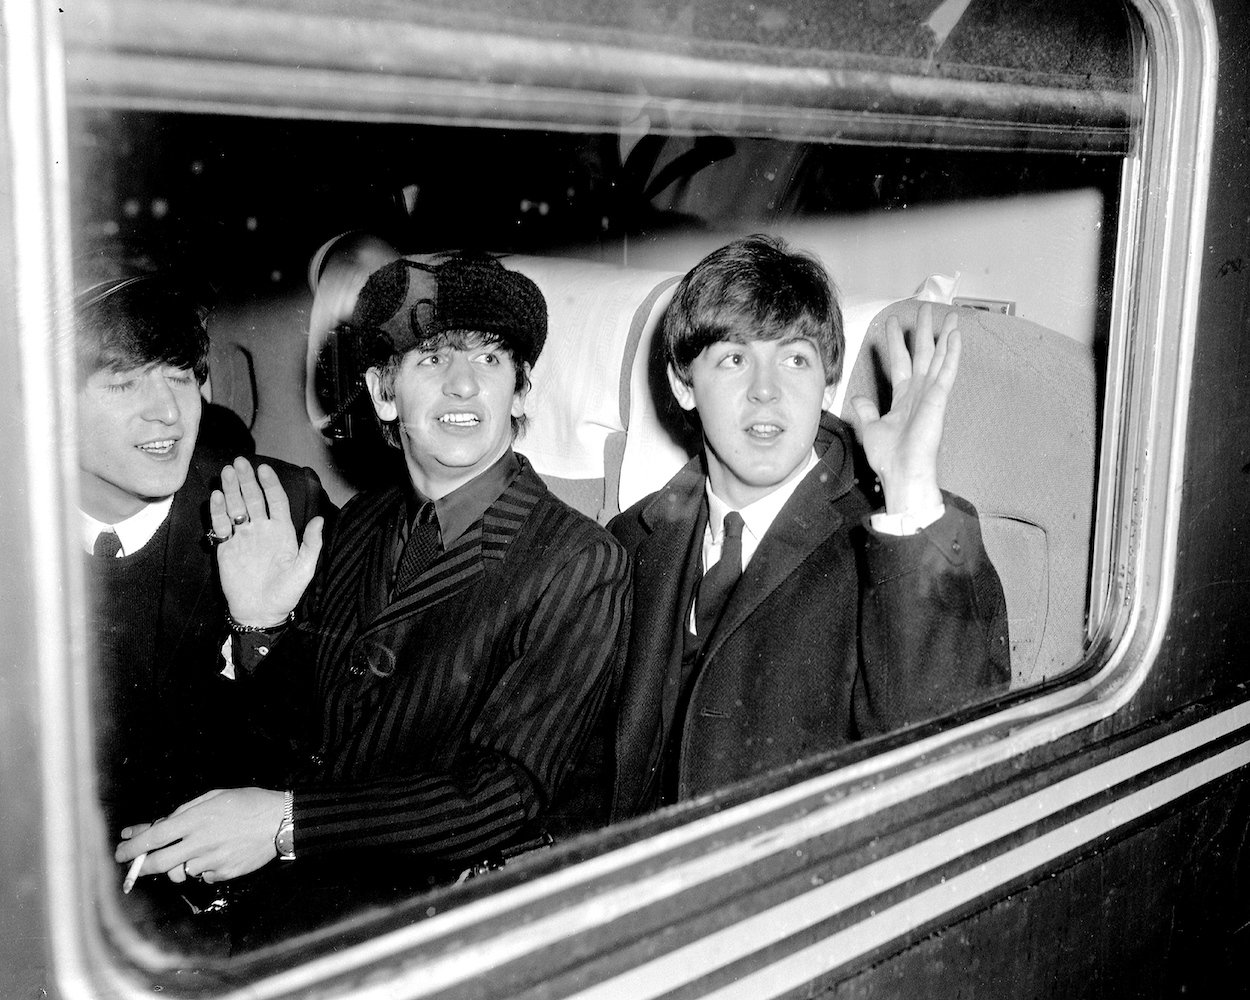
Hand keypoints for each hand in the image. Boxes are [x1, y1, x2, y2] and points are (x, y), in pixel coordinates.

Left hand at [115, 787, 284, 884]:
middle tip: (136, 866)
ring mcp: (211, 861)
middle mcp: (199, 843)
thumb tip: (159, 825)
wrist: (280, 821)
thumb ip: (185, 811)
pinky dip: (201, 869)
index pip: (154, 838)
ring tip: (191, 852)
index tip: (120, 851)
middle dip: (142, 867)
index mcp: (195, 820)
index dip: (133, 847)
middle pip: (159, 864)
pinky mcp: (223, 873)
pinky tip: (215, 855)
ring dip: (177, 865)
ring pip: (180, 872)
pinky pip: (202, 876)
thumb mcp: (214, 796)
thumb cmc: (247, 802)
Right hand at [211, 458, 323, 626]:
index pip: (276, 501)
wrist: (259, 612)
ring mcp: (243, 536)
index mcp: (282, 532)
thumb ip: (311, 545)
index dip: (270, 484)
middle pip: (253, 499)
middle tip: (239, 462)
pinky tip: (217, 496)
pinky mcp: (226, 547)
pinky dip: (218, 511)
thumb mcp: (304, 570)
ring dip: (232, 489)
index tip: (264, 468)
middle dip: (247, 480)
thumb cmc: (285, 593)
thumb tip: (320, 520)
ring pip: (236, 507)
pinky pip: (221, 524)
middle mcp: (262, 529)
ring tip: (227, 472)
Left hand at [849, 303, 959, 514]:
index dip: (897, 342)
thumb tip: (857, 399)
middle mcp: (919, 393)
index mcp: (904, 398)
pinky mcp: (939, 399)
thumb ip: (866, 411)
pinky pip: (947, 371)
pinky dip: (952, 352)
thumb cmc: (889, 457)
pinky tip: (956, 335)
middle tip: (925, 309)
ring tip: (948, 314)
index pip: (900, 363)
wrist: (901, 472)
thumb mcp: (871, 428)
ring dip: (943, 335)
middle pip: (922, 354)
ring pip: (938, 358)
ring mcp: (931, 394)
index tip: (892, 323)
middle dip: (923, 332)